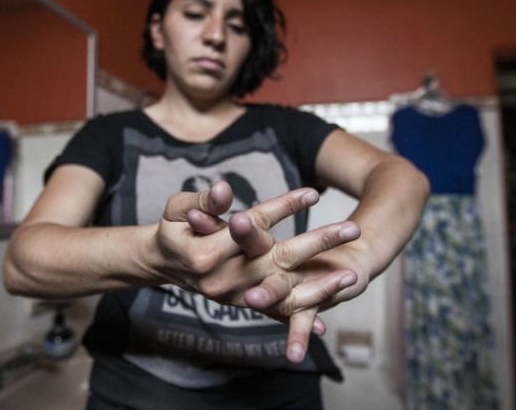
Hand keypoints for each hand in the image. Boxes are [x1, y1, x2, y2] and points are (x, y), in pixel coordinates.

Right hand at [151, 181, 361, 361]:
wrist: (163, 263)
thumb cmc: (173, 229)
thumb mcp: (177, 208)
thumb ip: (203, 201)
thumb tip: (223, 190)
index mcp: (208, 253)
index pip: (254, 225)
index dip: (284, 207)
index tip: (313, 193)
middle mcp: (225, 279)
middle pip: (279, 258)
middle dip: (319, 244)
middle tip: (352, 229)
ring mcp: (236, 296)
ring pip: (283, 293)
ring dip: (319, 286)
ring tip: (352, 275)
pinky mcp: (242, 305)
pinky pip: (273, 314)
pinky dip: (299, 318)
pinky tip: (327, 324)